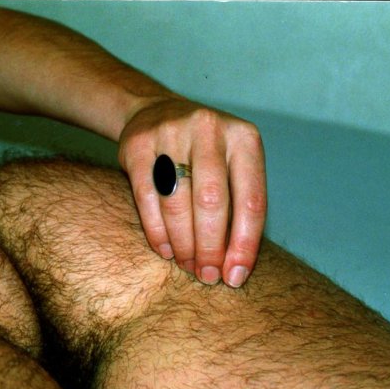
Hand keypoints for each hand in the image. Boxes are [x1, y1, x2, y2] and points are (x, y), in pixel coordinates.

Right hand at [118, 97, 266, 287]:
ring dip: (183, 244)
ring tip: (187, 265)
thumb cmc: (206, 154)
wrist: (156, 112)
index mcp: (244, 138)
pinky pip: (147, 199)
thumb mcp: (233, 165)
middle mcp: (209, 129)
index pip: (251, 201)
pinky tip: (166, 251)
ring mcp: (171, 133)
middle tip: (207, 276)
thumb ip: (240, 207)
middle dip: (209, 248)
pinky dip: (158, 232)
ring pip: (177, 203)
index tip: (235, 276)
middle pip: (212, 202)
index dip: (244, 245)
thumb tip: (236, 267)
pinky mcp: (138, 145)